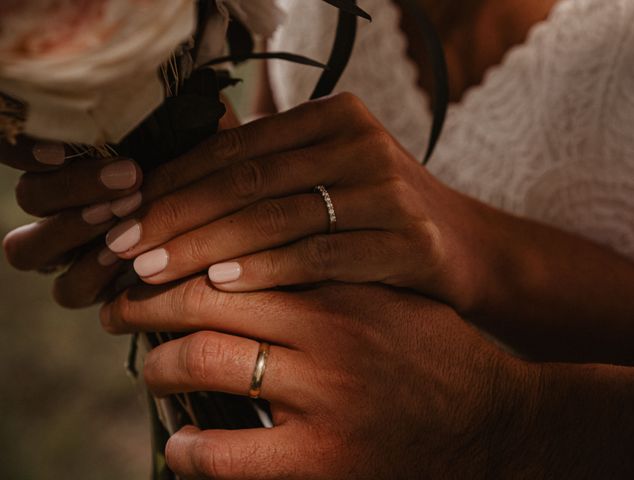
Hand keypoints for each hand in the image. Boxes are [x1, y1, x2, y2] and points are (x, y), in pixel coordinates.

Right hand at [2, 100, 239, 307]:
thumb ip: (172, 115)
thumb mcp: (194, 138)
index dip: (25, 148)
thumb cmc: (208, 172)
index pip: (21, 147)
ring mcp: (67, 249)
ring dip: (72, 231)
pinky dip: (91, 275)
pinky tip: (126, 260)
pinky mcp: (87, 286)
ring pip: (26, 249)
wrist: (230, 226)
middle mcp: (60, 204)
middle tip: (130, 178)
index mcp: (75, 161)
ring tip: (126, 219)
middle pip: (30, 196)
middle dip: (71, 188)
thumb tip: (165, 86)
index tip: (64, 146)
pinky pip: (68, 289)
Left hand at [101, 280, 533, 478]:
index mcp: (342, 289)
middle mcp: (328, 337)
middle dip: (151, 302)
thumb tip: (254, 258)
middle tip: (120, 304)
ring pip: (208, 363)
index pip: (237, 256)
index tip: (150, 258)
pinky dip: (192, 449)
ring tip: (151, 365)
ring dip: (163, 364)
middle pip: (210, 303)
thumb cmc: (438, 353)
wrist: (500, 422)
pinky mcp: (327, 463)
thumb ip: (328, 271)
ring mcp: (324, 400)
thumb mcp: (387, 295)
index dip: (181, 255)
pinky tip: (181, 443)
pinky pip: (229, 457)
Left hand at [102, 93, 496, 313]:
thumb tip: (169, 186)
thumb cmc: (376, 217)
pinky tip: (222, 286)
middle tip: (123, 249)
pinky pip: (322, 254)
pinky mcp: (408, 239)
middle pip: (248, 180)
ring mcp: (388, 189)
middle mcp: (360, 142)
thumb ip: (264, 175)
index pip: (235, 147)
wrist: (463, 249)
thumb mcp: (325, 181)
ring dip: (206, 247)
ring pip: (277, 217)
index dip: (173, 182)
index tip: (124, 216)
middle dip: (176, 217)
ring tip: (152, 274)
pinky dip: (267, 270)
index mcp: (333, 117)